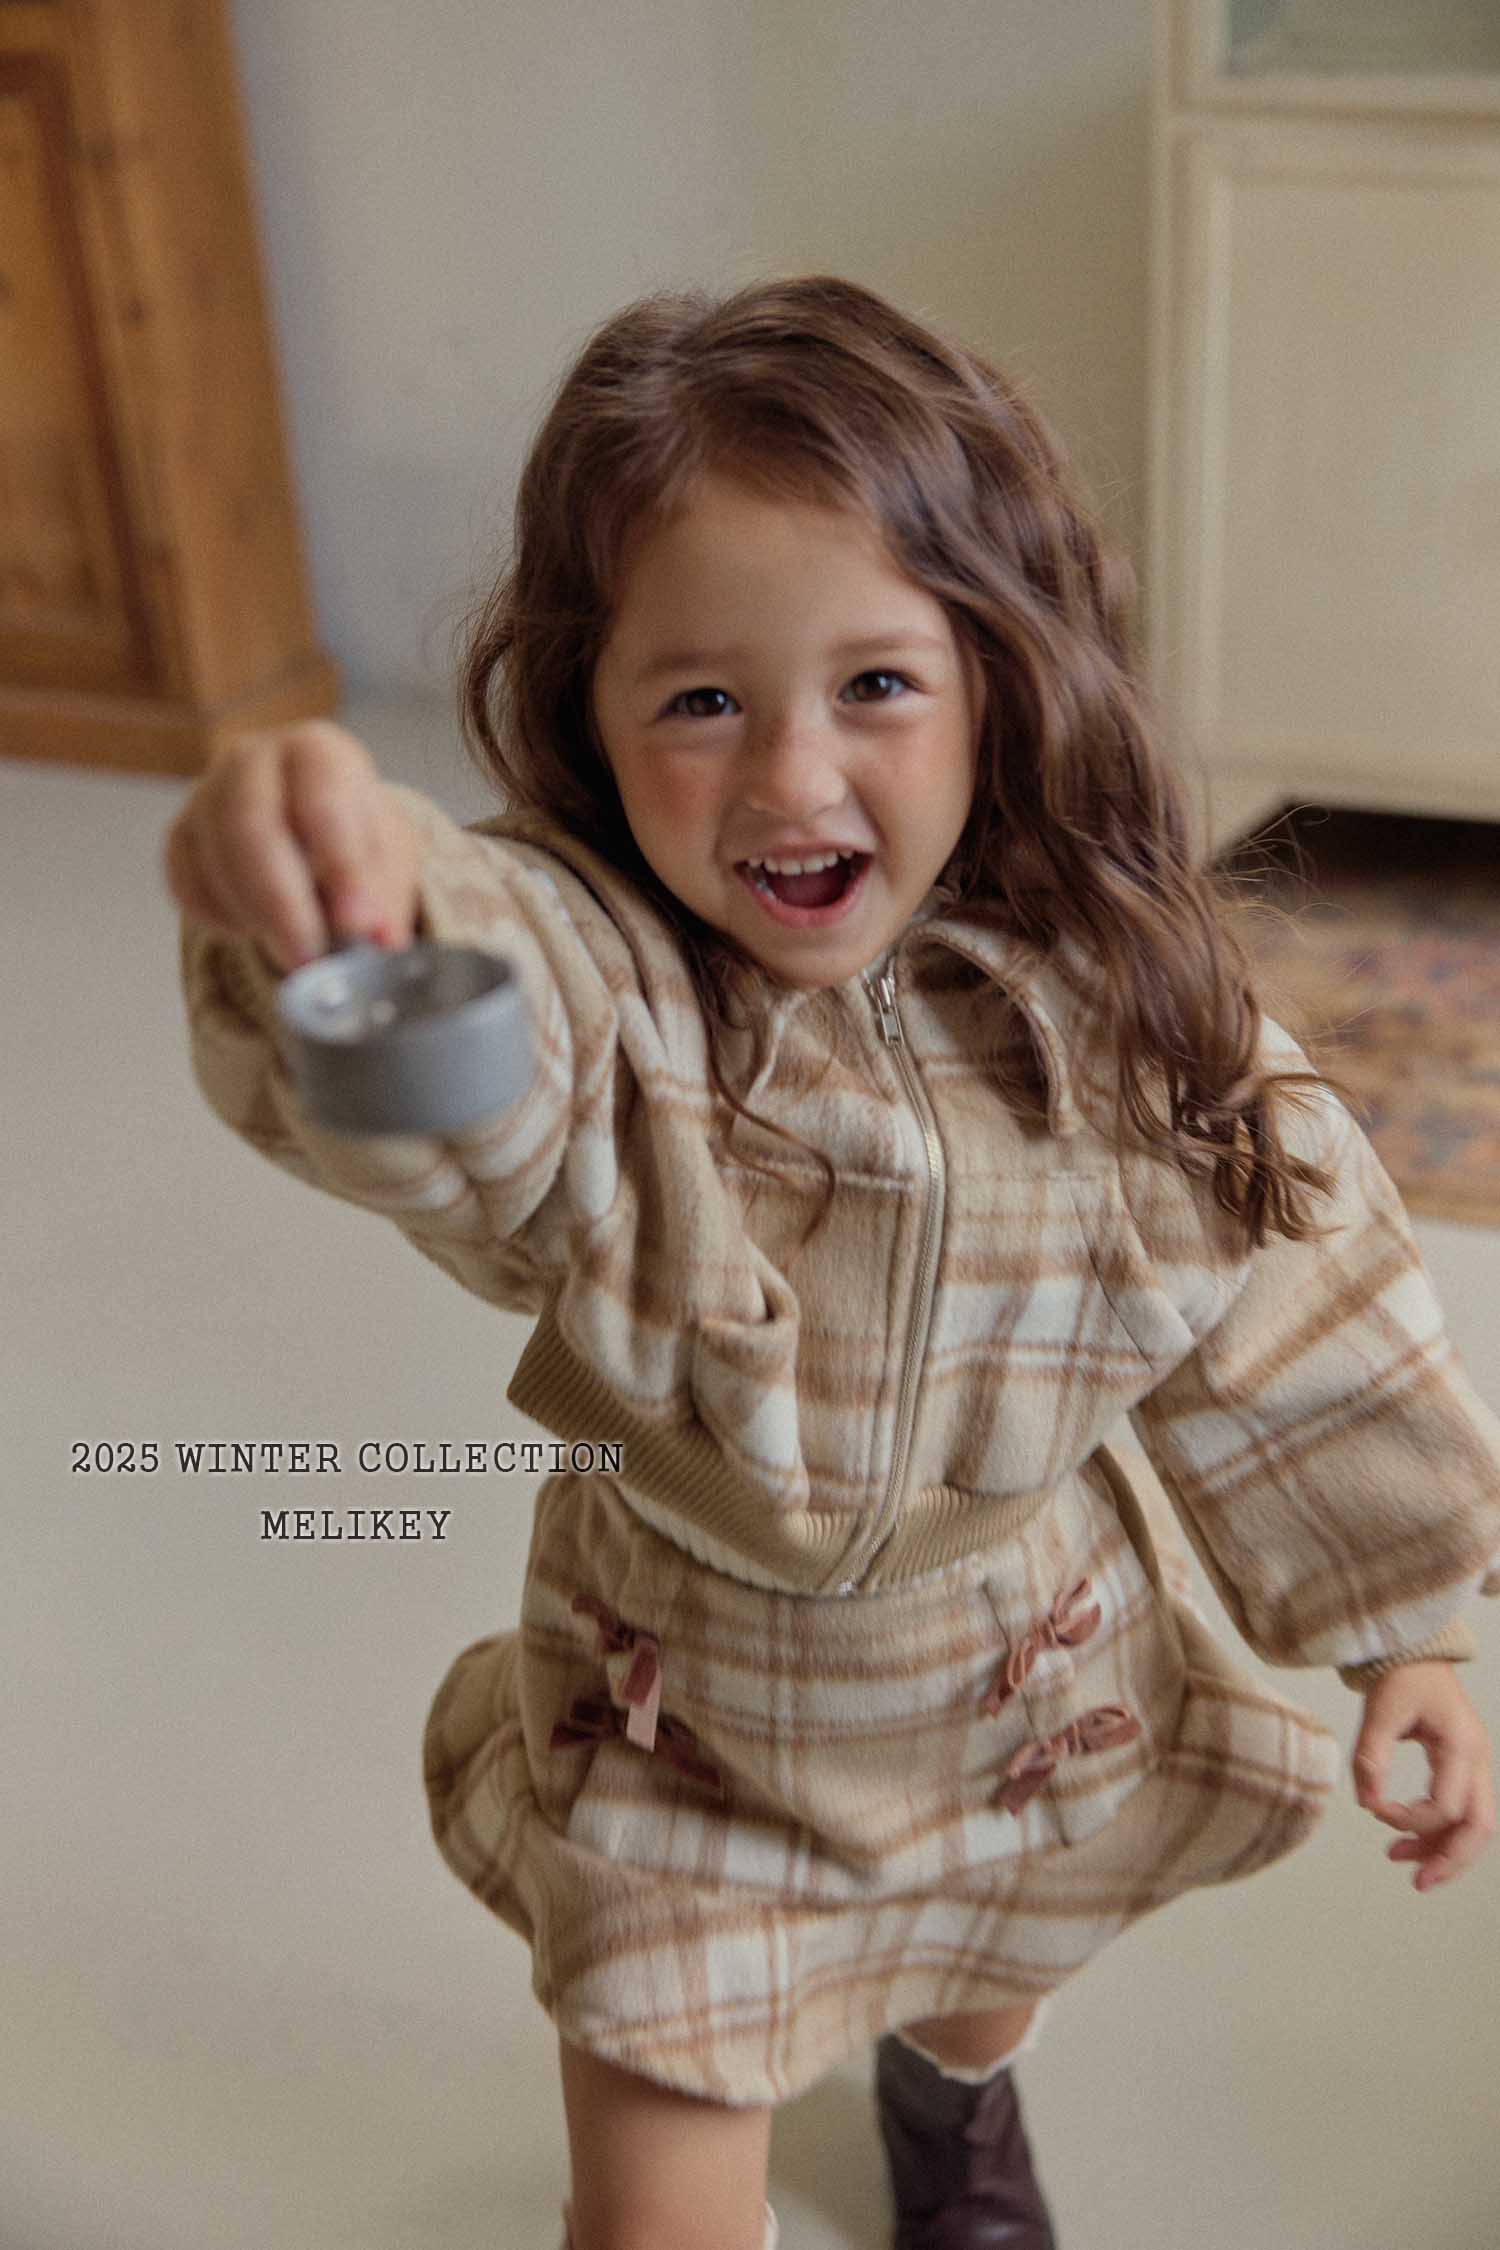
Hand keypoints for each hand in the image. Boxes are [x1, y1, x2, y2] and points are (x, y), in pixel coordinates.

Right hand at [162, 719, 422, 972]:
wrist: (313, 828)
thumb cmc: (353, 836)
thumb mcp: (389, 857)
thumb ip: (385, 895)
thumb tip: (380, 940)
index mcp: (317, 753)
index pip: (323, 800)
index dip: (340, 864)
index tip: (356, 922)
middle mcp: (254, 761)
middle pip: (251, 826)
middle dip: (282, 904)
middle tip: (309, 958)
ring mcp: (208, 796)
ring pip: (213, 859)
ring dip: (254, 917)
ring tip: (293, 953)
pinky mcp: (181, 837)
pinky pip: (186, 884)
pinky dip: (220, 919)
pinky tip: (253, 931)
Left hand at [1350, 1661, 1495, 1890]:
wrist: (1415, 1654)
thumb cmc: (1400, 1677)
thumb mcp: (1380, 1712)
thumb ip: (1371, 1757)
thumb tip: (1367, 1805)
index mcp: (1460, 1746)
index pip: (1446, 1806)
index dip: (1410, 1819)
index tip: (1376, 1810)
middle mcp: (1477, 1760)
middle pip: (1480, 1828)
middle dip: (1451, 1860)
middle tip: (1418, 1882)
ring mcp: (1475, 1766)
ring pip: (1475, 1826)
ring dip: (1444, 1851)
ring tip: (1403, 1862)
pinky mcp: (1464, 1769)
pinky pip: (1463, 1812)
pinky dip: (1440, 1832)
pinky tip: (1408, 1840)